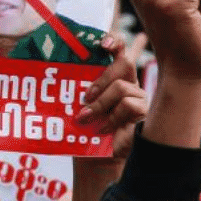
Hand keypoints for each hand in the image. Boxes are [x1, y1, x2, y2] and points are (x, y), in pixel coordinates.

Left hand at [76, 34, 147, 160]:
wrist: (97, 158)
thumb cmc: (87, 129)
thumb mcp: (80, 104)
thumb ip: (78, 88)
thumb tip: (57, 70)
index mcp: (114, 76)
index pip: (119, 50)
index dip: (114, 42)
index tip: (102, 43)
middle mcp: (129, 82)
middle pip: (124, 63)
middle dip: (102, 78)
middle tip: (86, 96)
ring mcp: (139, 96)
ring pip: (121, 86)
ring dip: (100, 104)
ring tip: (87, 118)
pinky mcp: (144, 112)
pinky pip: (127, 104)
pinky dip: (111, 118)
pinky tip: (103, 129)